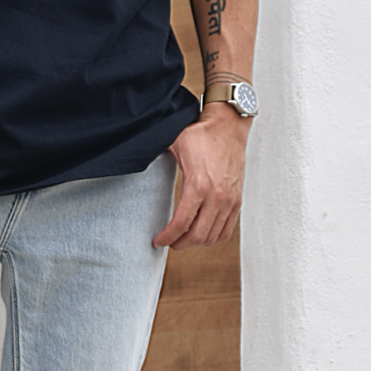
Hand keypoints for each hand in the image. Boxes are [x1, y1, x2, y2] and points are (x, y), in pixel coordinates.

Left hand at [153, 105, 249, 249]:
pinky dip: (213, 237)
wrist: (228, 126)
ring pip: (213, 236)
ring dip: (196, 242)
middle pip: (198, 235)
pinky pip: (227, 229)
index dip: (167, 237)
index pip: (181, 223)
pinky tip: (201, 234)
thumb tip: (132, 157)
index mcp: (198, 184)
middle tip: (169, 242)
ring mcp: (230, 199)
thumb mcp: (173, 144)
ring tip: (183, 239)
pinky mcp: (237, 199)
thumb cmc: (201, 134)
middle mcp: (217, 196)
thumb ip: (154, 155)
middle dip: (180, 244)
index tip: (158, 241)